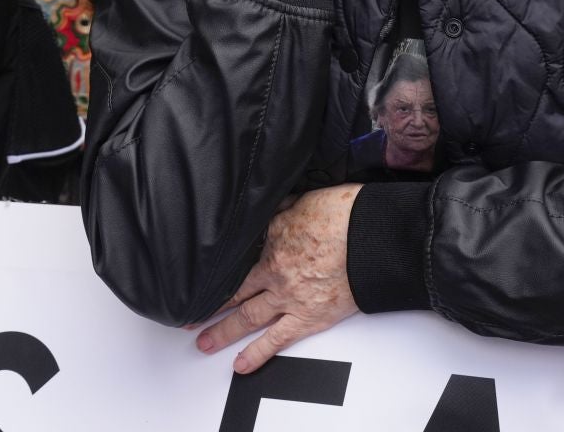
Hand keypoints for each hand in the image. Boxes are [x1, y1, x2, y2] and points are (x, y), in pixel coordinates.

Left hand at [198, 185, 360, 372]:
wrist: (373, 237)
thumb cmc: (348, 215)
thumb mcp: (307, 199)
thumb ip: (285, 208)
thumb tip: (273, 206)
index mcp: (272, 240)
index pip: (240, 258)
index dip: (222, 269)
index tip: (206, 277)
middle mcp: (274, 271)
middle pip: (234, 292)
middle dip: (210, 306)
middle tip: (190, 317)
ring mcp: (288, 297)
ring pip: (246, 318)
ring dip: (222, 332)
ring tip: (204, 343)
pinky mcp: (307, 318)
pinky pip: (275, 340)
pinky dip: (256, 355)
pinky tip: (241, 365)